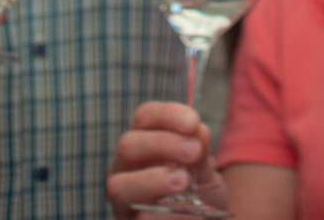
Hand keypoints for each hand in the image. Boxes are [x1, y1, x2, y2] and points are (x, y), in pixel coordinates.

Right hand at [107, 102, 228, 218]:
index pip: (145, 118)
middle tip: (194, 151)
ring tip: (183, 180)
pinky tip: (183, 211)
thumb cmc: (197, 195)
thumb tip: (200, 131)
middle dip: (162, 143)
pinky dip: (160, 214)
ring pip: (120, 185)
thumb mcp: (203, 173)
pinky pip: (137, 218)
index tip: (193, 122)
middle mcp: (125, 168)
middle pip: (128, 144)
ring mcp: (122, 198)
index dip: (167, 115)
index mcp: (143, 144)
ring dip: (153, 180)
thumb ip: (201, 155)